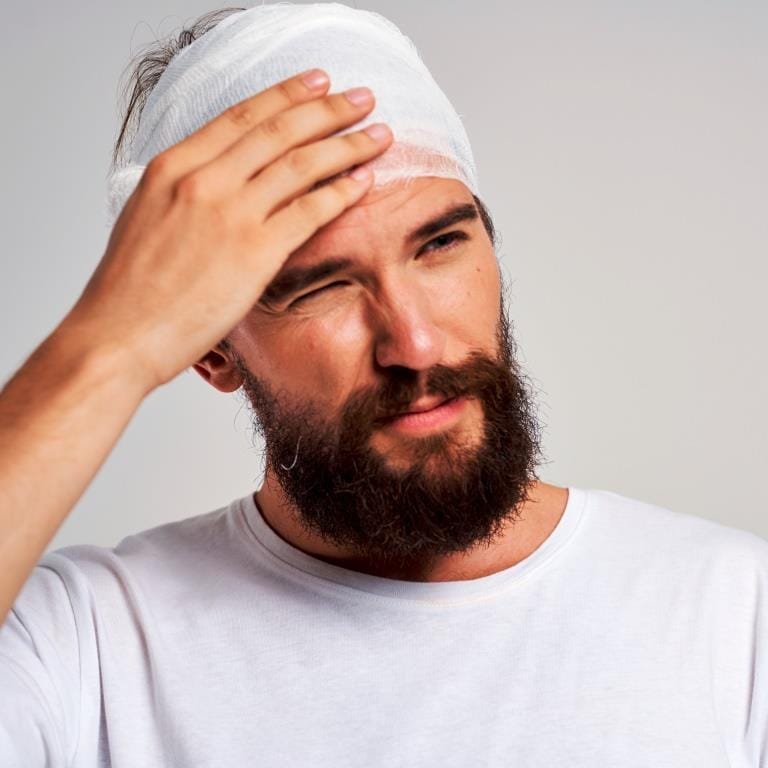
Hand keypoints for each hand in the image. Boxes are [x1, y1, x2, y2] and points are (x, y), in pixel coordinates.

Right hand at [63, 69, 391, 392]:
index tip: (317, 83)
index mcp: (172, 167)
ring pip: (301, 164)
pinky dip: (340, 192)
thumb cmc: (130, 288)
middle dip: (328, 109)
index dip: (285, 95)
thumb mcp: (147, 217)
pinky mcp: (253, 252)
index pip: (240, 116)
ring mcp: (230, 214)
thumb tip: (217, 181)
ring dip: (346, 146)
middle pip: (278, 131)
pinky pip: (308, 211)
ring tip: (379, 135)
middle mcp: (202, 180)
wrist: (119, 334)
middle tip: (363, 99)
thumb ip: (184, 191)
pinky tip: (363, 181)